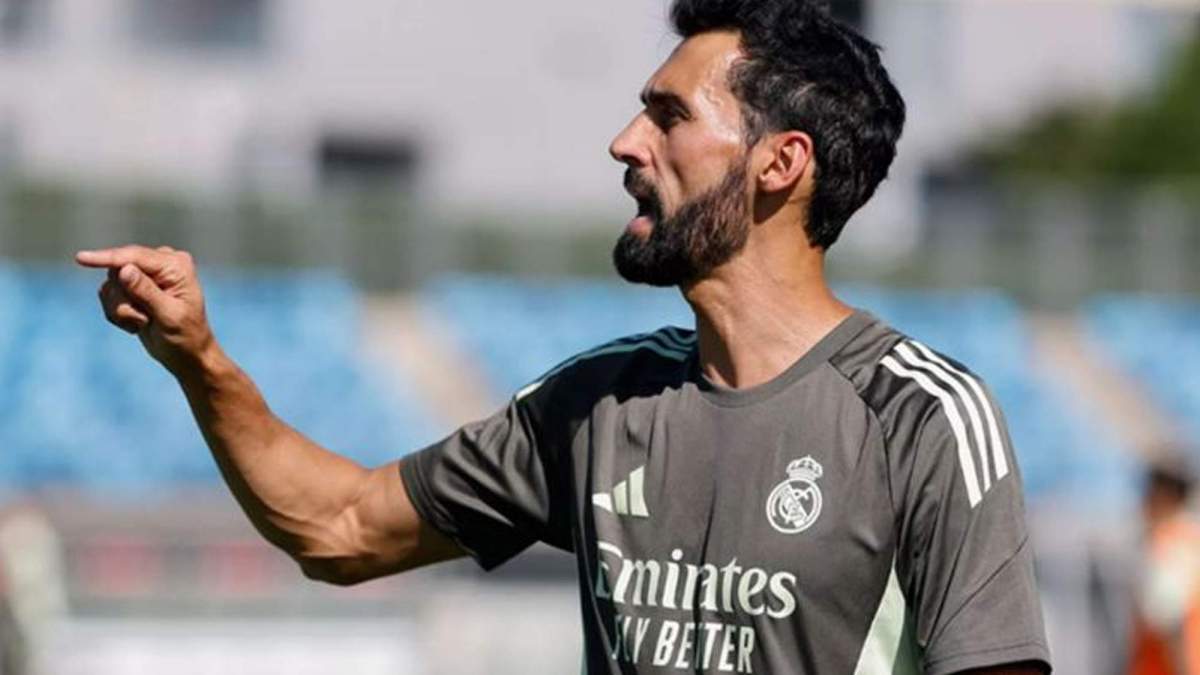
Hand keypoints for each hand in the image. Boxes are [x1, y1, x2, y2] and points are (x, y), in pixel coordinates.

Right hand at [76, 245, 215, 376]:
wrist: (186, 354)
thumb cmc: (185, 336)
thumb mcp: (168, 316)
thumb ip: (146, 292)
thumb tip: (125, 269)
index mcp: (176, 265)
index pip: (135, 256)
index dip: (107, 258)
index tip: (81, 258)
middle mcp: (161, 264)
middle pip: (118, 270)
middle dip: (123, 300)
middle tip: (142, 320)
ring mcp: (146, 274)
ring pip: (110, 285)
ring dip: (121, 310)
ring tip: (143, 323)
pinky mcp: (133, 287)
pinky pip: (108, 294)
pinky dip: (118, 314)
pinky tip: (138, 324)